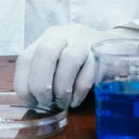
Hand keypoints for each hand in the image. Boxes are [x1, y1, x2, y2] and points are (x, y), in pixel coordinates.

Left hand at [14, 24, 133, 109]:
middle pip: (45, 53)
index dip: (24, 84)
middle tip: (47, 102)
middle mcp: (63, 35)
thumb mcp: (57, 60)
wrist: (114, 43)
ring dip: (62, 87)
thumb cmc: (79, 59)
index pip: (26, 58)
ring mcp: (83, 41)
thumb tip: (33, 101)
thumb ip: (44, 74)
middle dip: (42, 84)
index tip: (32, 101)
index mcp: (46, 39)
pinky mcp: (101, 51)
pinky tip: (76, 99)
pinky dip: (79, 90)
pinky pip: (90, 70)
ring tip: (63, 102)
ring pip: (69, 59)